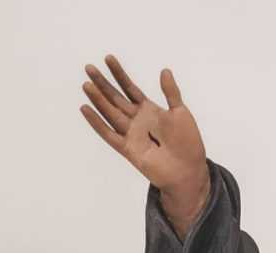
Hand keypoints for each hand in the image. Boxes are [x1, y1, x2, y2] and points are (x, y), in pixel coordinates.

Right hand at [79, 54, 209, 232]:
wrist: (189, 170)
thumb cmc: (188, 143)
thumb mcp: (181, 113)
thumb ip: (171, 92)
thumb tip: (164, 70)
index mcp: (150, 111)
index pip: (130, 88)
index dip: (119, 74)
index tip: (108, 58)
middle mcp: (137, 121)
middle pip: (116, 98)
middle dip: (103, 84)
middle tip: (89, 68)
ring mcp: (131, 134)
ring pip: (110, 112)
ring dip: (98, 99)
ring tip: (87, 84)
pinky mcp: (128, 148)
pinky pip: (108, 133)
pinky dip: (97, 122)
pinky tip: (86, 109)